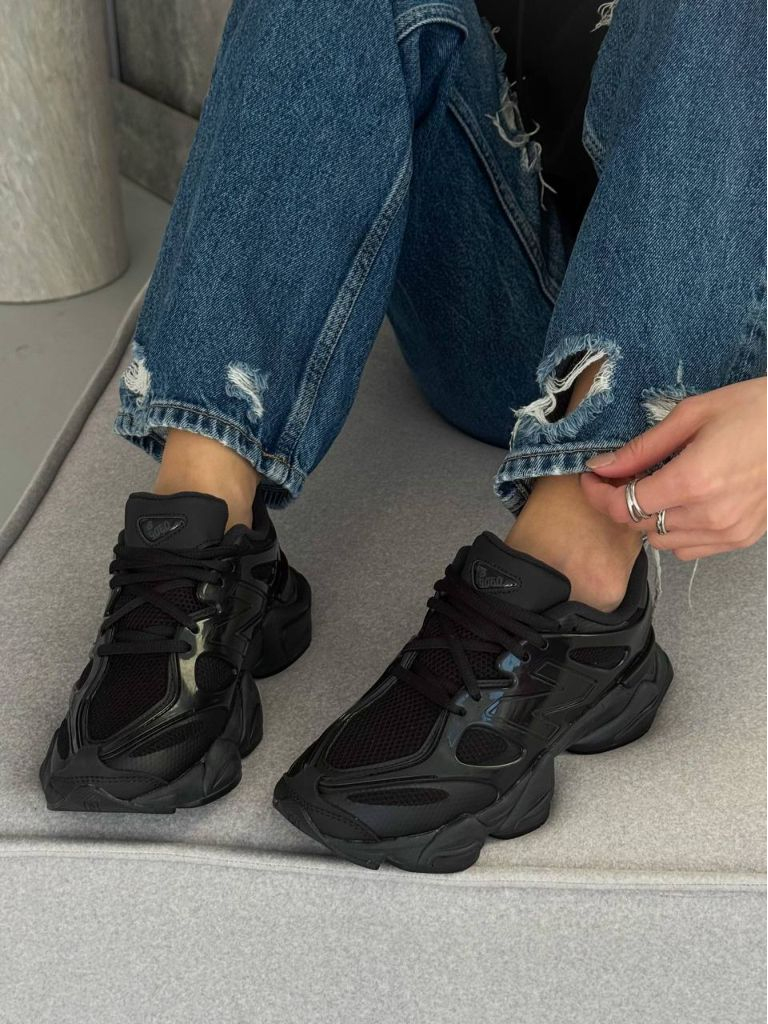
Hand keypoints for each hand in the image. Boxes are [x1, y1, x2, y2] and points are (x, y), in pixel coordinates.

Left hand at [580, 377, 766, 559]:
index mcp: (692, 481)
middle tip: (621, 476)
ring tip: (658, 486)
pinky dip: (676, 532)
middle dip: (620, 502)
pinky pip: (690, 548)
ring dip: (649, 518)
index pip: (624, 506)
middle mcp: (709, 514)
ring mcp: (728, 531)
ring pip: (661, 541)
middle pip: (639, 525)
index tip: (591, 479)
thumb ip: (641, 448)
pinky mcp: (742, 538)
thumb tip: (601, 466)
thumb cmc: (753, 410)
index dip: (598, 494)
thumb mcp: (690, 415)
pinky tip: (683, 504)